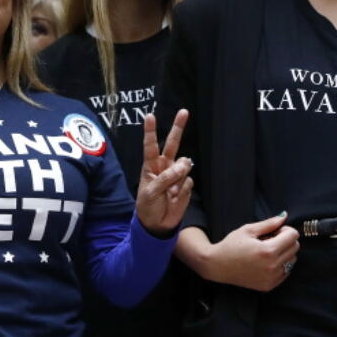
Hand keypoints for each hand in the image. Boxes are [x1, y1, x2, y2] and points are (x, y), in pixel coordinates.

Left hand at [135, 110, 193, 235]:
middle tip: (184, 111)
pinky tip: (175, 197)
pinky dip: (183, 190)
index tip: (150, 116)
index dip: (151, 131)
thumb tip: (184, 165)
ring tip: (170, 191)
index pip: (150, 145)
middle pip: (173, 144)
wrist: (157, 224)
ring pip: (185, 165)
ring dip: (179, 176)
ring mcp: (177, 175)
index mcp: (151, 166)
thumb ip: (165, 178)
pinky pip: (188, 182)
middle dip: (178, 127)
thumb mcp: (150, 192)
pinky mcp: (186, 185)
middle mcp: (165, 166)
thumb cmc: (148, 206)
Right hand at [192, 212, 299, 291]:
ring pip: (293, 260)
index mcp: (268, 250)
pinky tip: (266, 262)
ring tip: (267, 252)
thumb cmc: (231, 245)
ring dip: (284, 253)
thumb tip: (284, 216)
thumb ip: (269, 224)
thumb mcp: (248, 230)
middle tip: (270, 240)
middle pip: (295, 247)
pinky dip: (280, 265)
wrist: (217, 266)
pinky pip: (286, 272)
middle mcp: (272, 266)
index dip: (285, 230)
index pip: (293, 236)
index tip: (274, 231)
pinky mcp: (269, 285)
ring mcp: (272, 278)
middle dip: (286, 240)